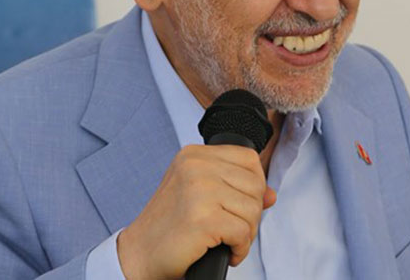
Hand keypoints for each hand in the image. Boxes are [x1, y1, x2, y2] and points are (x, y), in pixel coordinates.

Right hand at [117, 144, 276, 279]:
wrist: (138, 255)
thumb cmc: (170, 227)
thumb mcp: (201, 196)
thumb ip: (235, 189)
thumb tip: (271, 195)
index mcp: (194, 155)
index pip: (248, 158)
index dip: (254, 185)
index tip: (239, 205)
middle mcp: (196, 165)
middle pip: (255, 185)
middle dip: (251, 214)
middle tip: (231, 229)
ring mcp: (199, 190)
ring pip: (253, 209)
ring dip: (246, 233)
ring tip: (225, 240)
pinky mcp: (203, 218)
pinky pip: (243, 232)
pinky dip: (240, 249)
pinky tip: (225, 251)